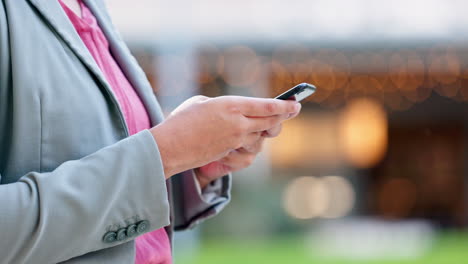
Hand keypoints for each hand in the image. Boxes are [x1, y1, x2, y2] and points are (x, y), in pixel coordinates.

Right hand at [150, 95, 299, 177]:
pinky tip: (251, 134)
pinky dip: (251, 140)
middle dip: (283, 116)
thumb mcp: (202, 103)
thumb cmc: (182, 120)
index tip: (295, 104)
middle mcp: (238, 124)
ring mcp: (235, 141)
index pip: (266, 107)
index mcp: (231, 106)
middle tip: (293, 111)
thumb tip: (238, 113)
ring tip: (272, 122)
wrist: (170, 147)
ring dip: (266, 130)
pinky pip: (248, 146)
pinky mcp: (230, 152)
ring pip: (260, 136)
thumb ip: (225, 107)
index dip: (284, 106)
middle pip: (269, 122)